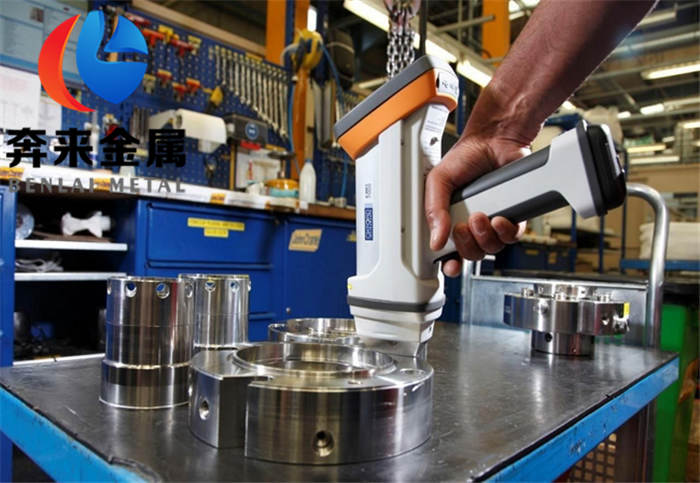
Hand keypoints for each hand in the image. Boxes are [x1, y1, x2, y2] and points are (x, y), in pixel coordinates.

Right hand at [425, 135, 528, 276]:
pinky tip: (499, 218)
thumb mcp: (438, 181)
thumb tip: (435, 240)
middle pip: (470, 254)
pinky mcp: (513, 216)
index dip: (450, 263)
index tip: (450, 265)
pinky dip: (505, 232)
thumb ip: (434, 210)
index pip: (448, 251)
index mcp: (449, 219)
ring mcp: (492, 222)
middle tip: (463, 227)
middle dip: (467, 246)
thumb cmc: (466, 157)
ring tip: (480, 216)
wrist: (495, 141)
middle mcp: (471, 224)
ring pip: (491, 248)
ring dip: (485, 236)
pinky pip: (511, 237)